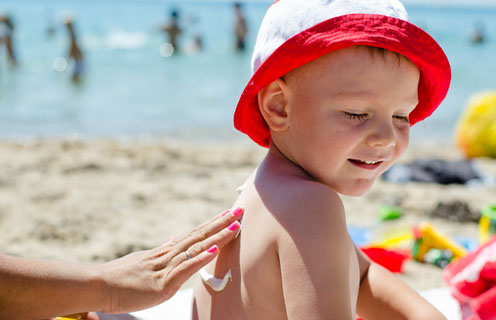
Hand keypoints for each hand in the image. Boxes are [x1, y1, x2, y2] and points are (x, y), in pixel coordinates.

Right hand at [95, 207, 243, 313]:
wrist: (98, 285)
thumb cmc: (120, 276)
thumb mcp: (144, 260)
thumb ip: (161, 251)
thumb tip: (173, 239)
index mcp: (166, 251)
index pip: (194, 234)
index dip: (212, 224)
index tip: (228, 214)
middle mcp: (168, 255)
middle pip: (199, 235)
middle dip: (221, 224)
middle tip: (240, 211)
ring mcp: (166, 267)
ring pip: (195, 248)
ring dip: (217, 237)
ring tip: (234, 226)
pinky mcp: (162, 283)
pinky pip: (184, 268)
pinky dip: (200, 259)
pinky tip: (214, 251)